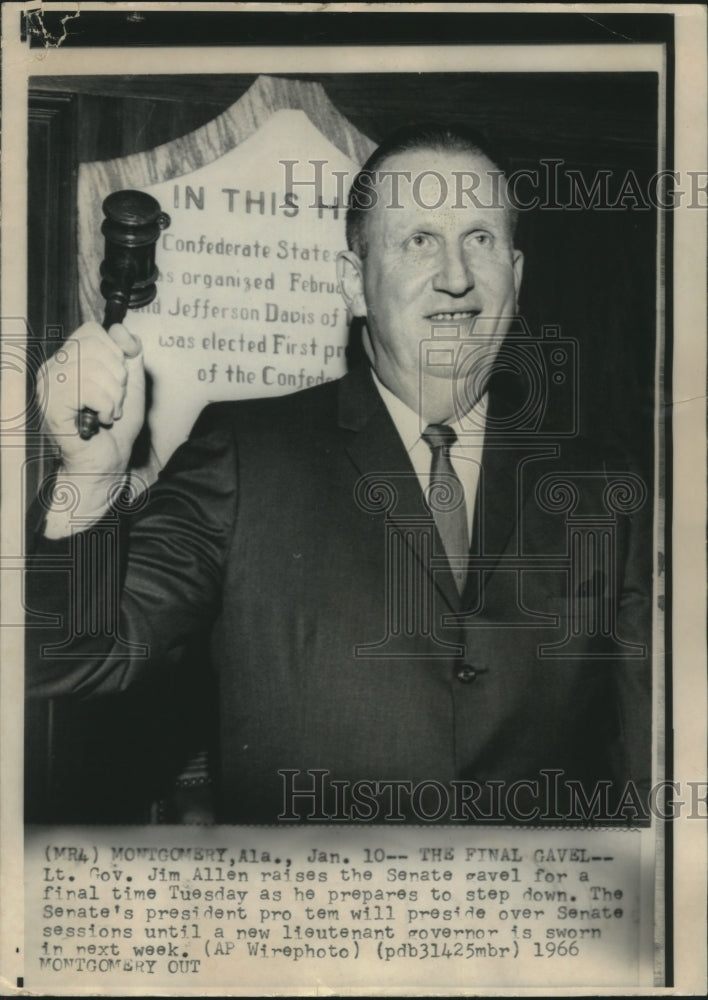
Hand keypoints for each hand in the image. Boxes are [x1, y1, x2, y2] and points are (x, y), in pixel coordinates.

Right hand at [37, 321, 144, 477]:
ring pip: (94, 369)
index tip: (121, 377)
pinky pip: (88, 389)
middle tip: (116, 399)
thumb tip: (121, 330)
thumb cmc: (116, 428)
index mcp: (70, 359)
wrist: (107, 463)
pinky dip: (106, 407)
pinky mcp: (52, 405)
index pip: (93, 330)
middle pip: (95, 346)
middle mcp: (53, 368)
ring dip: (115, 396)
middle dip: (118, 376)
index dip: (116, 350)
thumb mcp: (132, 383)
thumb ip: (130, 353)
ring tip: (111, 412)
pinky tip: (103, 419)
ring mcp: (49, 386)